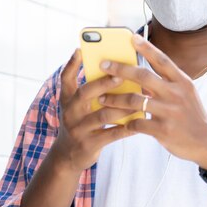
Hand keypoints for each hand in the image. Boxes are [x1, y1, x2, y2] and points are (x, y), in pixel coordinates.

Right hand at [51, 49, 136, 172]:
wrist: (68, 155)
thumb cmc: (80, 123)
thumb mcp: (78, 106)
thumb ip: (91, 90)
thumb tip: (117, 71)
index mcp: (68, 99)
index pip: (66, 78)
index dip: (72, 64)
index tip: (81, 50)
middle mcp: (70, 112)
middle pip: (85, 93)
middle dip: (103, 83)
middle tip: (121, 76)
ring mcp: (78, 129)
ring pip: (102, 115)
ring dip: (123, 107)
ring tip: (140, 100)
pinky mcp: (89, 144)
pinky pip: (111, 134)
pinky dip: (127, 127)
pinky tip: (140, 121)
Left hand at [97, 34, 206, 168]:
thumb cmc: (192, 116)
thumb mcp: (186, 95)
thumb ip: (167, 85)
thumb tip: (140, 78)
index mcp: (182, 82)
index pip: (162, 60)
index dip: (147, 48)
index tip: (132, 37)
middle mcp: (176, 94)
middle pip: (143, 76)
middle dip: (120, 69)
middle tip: (103, 65)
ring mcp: (169, 112)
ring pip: (134, 100)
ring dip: (114, 99)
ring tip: (101, 98)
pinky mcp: (163, 130)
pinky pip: (137, 122)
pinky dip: (125, 121)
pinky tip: (119, 122)